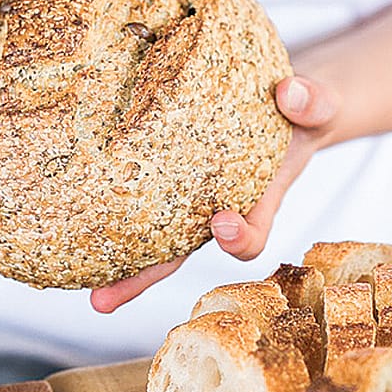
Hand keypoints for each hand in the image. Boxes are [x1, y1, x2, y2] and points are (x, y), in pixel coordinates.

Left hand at [90, 75, 337, 312]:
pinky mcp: (164, 180)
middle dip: (144, 277)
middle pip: (180, 253)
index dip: (237, 236)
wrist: (284, 104)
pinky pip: (136, 201)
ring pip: (152, 239)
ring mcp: (187, 202)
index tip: (222, 221)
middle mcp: (217, 211)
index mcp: (259, 200)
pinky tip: (73, 223)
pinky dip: (109, 213)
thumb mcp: (319, 106)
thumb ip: (312, 103)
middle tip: (104, 299)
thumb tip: (288, 91)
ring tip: (84, 291)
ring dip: (119, 266)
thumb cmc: (301, 112)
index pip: (249, 233)